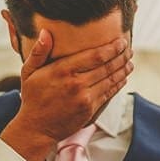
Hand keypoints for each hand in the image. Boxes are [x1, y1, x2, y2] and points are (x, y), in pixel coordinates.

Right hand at [0, 30, 132, 160]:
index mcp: (63, 70)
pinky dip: (118, 84)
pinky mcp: (90, 110)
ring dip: (123, 69)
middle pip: (107, 66)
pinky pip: (109, 93)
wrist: (36, 128)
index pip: (95, 56)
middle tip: (129, 49)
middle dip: (121, 56)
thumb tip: (45, 32)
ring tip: (130, 62)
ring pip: (111, 79)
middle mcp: (76, 83)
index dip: (112, 48)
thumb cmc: (33, 97)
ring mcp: (85, 98)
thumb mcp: (29, 72)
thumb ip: (38, 52)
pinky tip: (123, 77)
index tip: (121, 42)